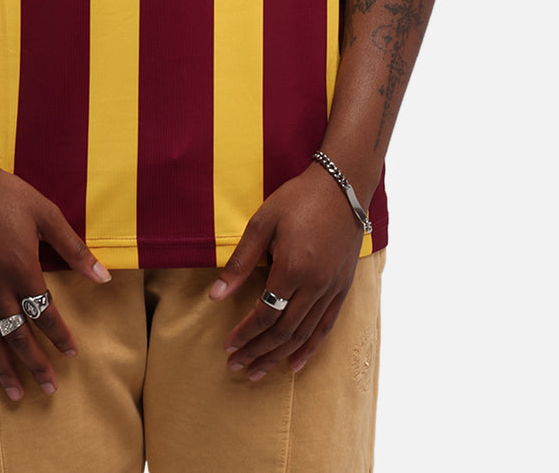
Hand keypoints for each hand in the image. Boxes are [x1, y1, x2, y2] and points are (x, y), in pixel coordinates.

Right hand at [0, 157, 110, 399]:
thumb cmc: (6, 194)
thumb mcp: (46, 215)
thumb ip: (73, 249)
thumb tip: (103, 275)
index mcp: (21, 269)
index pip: (45, 313)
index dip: (60, 335)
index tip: (73, 353)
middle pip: (18, 335)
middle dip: (35, 364)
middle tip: (50, 388)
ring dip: (4, 368)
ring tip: (16, 393)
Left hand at [208, 167, 363, 379]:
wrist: (343, 187)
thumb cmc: (298, 199)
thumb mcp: (262, 223)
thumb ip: (240, 263)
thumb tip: (215, 296)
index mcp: (292, 268)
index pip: (265, 314)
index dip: (245, 334)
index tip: (227, 347)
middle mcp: (315, 285)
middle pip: (283, 331)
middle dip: (257, 351)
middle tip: (236, 366)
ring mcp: (332, 288)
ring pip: (304, 335)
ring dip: (278, 356)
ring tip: (258, 372)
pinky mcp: (343, 287)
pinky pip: (326, 326)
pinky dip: (310, 348)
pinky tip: (296, 364)